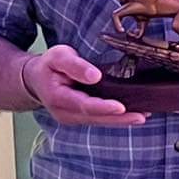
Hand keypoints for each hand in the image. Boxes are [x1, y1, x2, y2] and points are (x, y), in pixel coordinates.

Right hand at [22, 46, 145, 127]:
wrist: (36, 80)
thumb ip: (74, 65)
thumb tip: (95, 75)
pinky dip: (115, 118)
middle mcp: (65, 113)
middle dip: (119, 119)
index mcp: (58, 98)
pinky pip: (99, 120)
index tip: (121, 107)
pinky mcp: (80, 118)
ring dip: (121, 121)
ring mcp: (73, 118)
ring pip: (99, 122)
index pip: (84, 105)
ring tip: (142, 116)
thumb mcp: (58, 56)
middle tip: (140, 116)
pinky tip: (132, 115)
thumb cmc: (49, 66)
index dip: (103, 107)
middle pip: (96, 118)